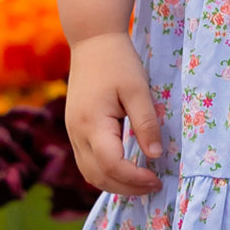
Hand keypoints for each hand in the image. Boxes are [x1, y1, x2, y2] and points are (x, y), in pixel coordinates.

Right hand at [64, 31, 164, 196]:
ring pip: (89, 173)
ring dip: (114, 183)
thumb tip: (155, 156)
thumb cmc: (118, 61)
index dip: (134, 179)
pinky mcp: (75, 129)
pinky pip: (87, 161)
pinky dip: (105, 172)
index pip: (111, 165)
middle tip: (154, 185)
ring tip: (142, 182)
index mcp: (92, 124)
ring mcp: (73, 133)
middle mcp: (77, 134)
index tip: (156, 179)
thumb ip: (146, 123)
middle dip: (126, 188)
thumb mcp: (138, 89)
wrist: (93, 40)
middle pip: (97, 176)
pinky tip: (125, 168)